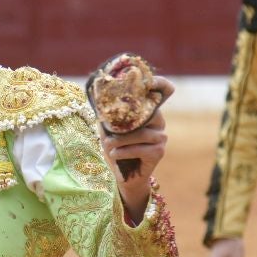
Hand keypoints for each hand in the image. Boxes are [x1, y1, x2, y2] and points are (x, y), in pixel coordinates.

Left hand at [99, 76, 173, 218]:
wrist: (125, 177)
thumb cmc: (117, 149)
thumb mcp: (110, 130)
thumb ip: (107, 115)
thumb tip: (95, 100)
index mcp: (150, 112)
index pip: (160, 94)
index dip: (159, 84)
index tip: (148, 80)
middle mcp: (159, 123)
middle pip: (145, 115)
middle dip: (124, 122)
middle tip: (107, 129)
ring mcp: (161, 138)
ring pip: (141, 133)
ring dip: (121, 139)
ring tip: (108, 144)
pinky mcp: (159, 153)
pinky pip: (140, 148)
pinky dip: (124, 151)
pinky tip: (115, 154)